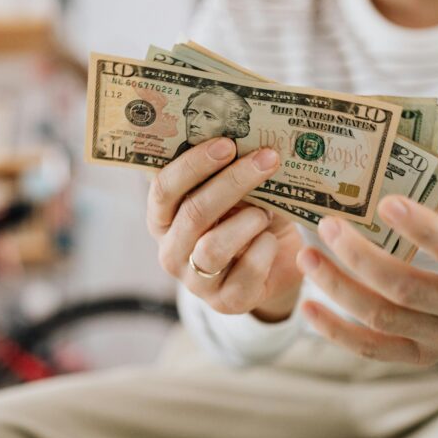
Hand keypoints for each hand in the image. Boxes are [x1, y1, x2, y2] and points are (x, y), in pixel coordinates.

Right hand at [147, 137, 302, 320]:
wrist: (275, 264)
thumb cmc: (249, 217)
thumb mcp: (237, 192)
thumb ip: (231, 170)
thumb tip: (251, 135)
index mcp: (163, 218)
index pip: (164, 188)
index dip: (193, 164)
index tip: (227, 143)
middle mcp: (171, 251)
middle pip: (193, 213)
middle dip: (232, 182)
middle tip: (266, 159)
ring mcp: (195, 281)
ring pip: (212, 247)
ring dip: (247, 221)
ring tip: (266, 210)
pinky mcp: (226, 302)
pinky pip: (244, 273)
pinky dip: (263, 250)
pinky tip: (271, 240)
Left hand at [295, 85, 437, 363]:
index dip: (423, 229)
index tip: (385, 200)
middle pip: (408, 289)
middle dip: (362, 259)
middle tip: (325, 224)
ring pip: (383, 319)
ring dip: (340, 289)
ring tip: (305, 255)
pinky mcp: (418, 356)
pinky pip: (372, 350)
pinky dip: (337, 332)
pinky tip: (306, 306)